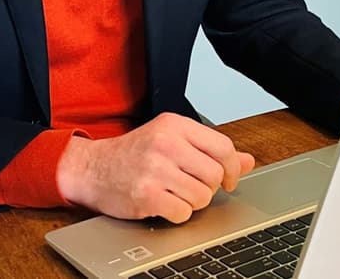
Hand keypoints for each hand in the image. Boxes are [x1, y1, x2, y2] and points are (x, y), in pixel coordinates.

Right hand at [56, 112, 255, 223]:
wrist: (91, 168)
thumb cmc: (132, 154)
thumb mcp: (170, 140)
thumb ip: (209, 149)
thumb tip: (247, 160)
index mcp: (174, 125)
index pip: (223, 147)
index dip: (232, 168)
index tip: (228, 179)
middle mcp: (166, 143)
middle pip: (214, 174)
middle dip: (208, 187)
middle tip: (191, 186)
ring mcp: (155, 169)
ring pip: (202, 196)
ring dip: (192, 202)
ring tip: (174, 193)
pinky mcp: (146, 195)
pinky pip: (183, 213)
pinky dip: (177, 214)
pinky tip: (163, 203)